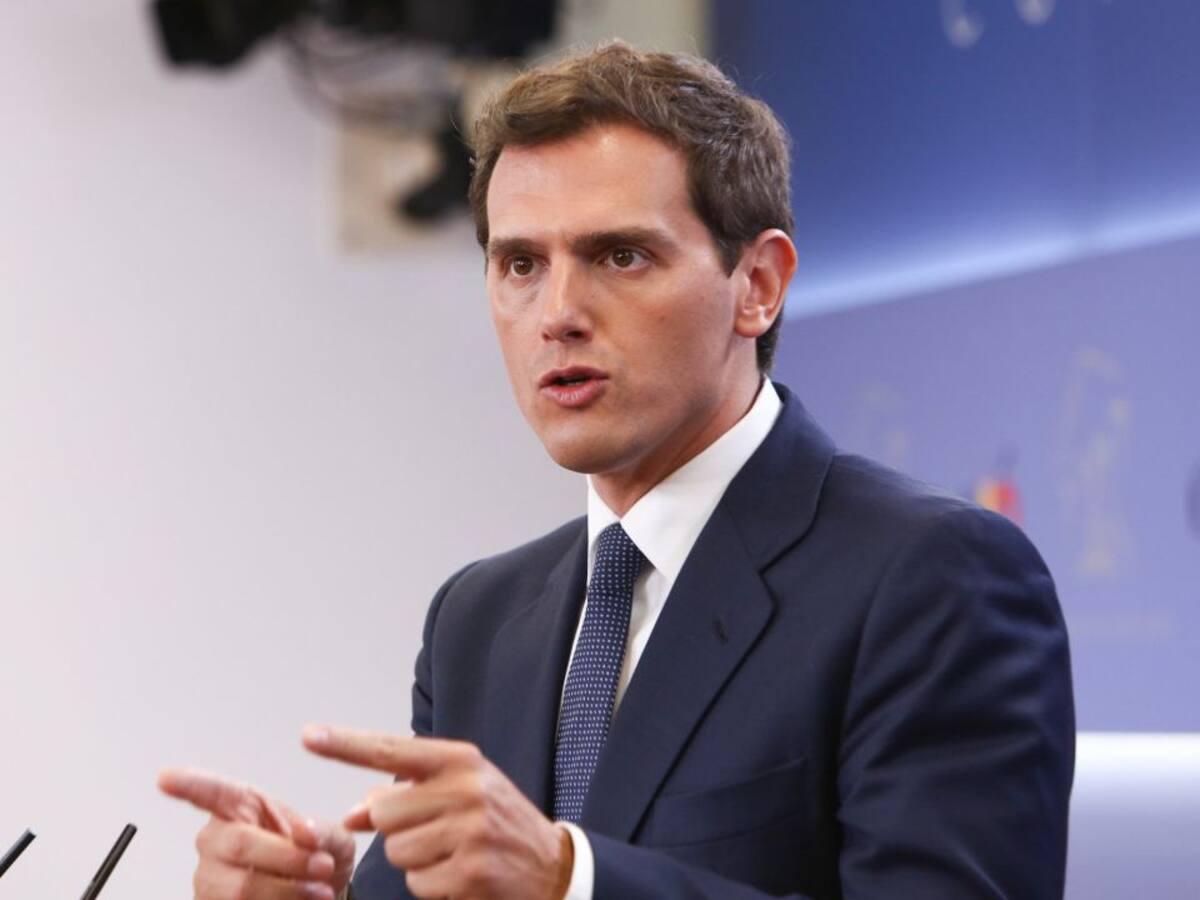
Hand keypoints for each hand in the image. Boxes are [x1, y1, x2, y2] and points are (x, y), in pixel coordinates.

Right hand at [158, 768, 355, 899]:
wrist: (320, 896)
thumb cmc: (318, 858)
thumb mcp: (332, 838)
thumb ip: (323, 832)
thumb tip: (306, 833)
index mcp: (241, 807)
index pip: (211, 792)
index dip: (188, 784)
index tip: (165, 778)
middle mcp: (216, 840)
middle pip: (240, 844)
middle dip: (287, 858)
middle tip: (323, 867)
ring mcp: (209, 878)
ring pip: (241, 888)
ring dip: (286, 892)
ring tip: (319, 892)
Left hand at [302, 725, 572, 899]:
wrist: (552, 866)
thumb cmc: (495, 823)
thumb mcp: (460, 794)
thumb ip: (408, 795)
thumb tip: (352, 815)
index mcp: (461, 760)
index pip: (391, 750)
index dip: (345, 744)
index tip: (308, 735)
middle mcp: (466, 789)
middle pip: (384, 814)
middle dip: (397, 831)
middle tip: (437, 833)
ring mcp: (470, 831)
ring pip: (397, 852)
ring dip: (415, 861)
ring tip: (453, 853)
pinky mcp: (470, 871)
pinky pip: (417, 882)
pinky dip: (432, 885)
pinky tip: (461, 875)